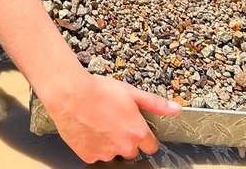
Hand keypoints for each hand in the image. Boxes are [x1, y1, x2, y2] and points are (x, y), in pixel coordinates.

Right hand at [44, 73, 181, 162]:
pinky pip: (95, 155)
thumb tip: (175, 109)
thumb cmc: (99, 91)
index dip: (144, 137)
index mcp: (137, 132)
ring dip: (109, 143)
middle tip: (114, 122)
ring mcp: (105, 153)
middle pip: (131, 151)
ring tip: (99, 123)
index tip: (136, 128)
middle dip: (126, 140)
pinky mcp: (88, 155)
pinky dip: (93, 145)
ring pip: (112, 153)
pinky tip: (89, 129)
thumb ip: (155, 104)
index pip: (151, 146)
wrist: (70, 94)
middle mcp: (123, 147)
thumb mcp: (131, 92)